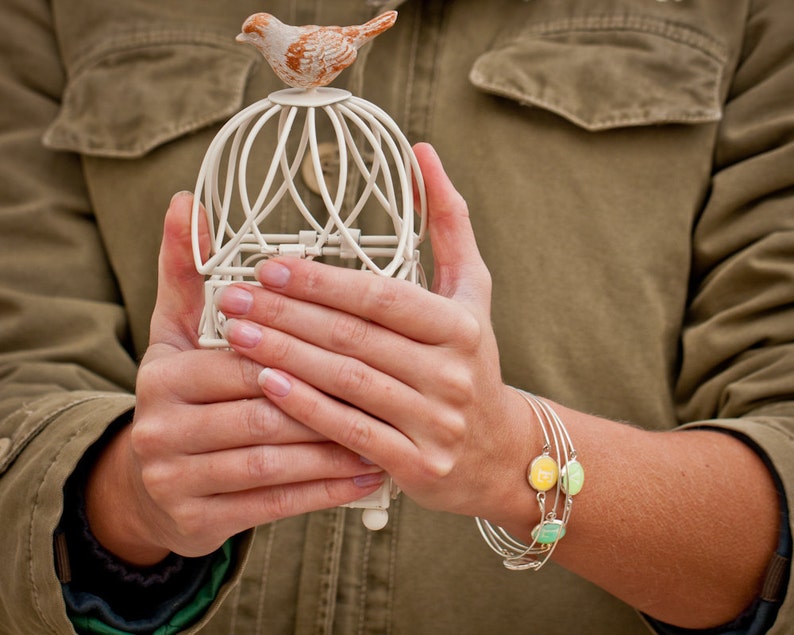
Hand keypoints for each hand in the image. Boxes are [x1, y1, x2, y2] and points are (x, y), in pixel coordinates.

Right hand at [84, 192, 383, 565]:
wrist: (154, 484)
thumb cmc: (183, 396)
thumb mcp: (176, 333)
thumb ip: (185, 271)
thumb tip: (186, 201)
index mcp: (164, 374)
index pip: (244, 359)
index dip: (301, 351)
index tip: (360, 344)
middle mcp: (161, 428)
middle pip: (261, 411)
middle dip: (325, 400)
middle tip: (387, 390)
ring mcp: (177, 480)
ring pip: (271, 460)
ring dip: (333, 446)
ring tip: (385, 430)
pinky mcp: (199, 522)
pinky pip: (273, 504)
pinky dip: (324, 488)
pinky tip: (367, 474)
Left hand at [218, 144, 537, 524]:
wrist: (498, 450)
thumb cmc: (471, 357)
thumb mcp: (471, 289)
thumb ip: (448, 221)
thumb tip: (423, 152)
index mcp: (460, 324)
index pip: (380, 296)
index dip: (322, 281)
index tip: (267, 265)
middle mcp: (451, 372)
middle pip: (355, 338)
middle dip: (286, 316)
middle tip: (231, 298)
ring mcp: (435, 421)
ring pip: (348, 383)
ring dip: (286, 357)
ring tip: (235, 336)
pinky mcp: (418, 464)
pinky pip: (351, 432)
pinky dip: (306, 408)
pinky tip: (266, 386)